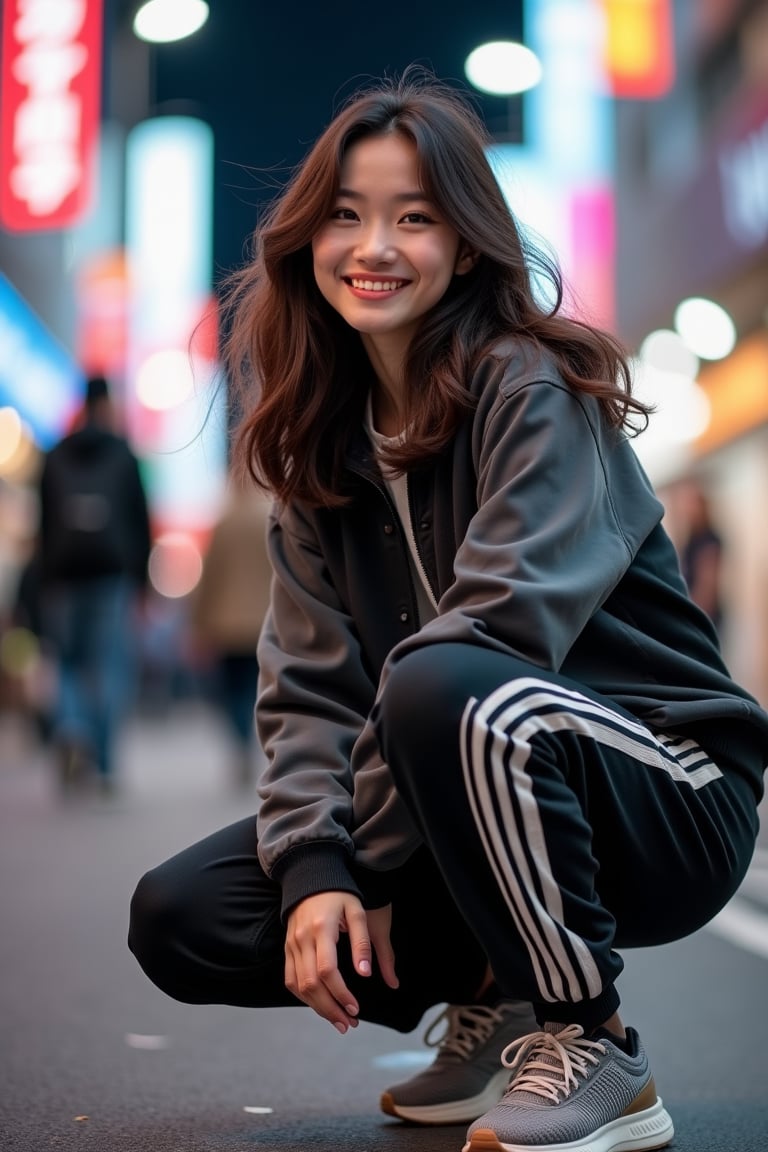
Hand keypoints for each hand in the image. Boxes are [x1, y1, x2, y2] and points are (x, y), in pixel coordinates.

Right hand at [284, 892, 397, 1032]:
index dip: (341, 994)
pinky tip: (319, 1005)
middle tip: (349, 1024)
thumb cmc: (339, 892)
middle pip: (310, 984)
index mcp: (321, 929)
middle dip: (330, 1009)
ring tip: (338, 1021)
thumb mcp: (357, 911)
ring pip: (298, 986)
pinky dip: (304, 997)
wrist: (311, 875)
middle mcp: (302, 939)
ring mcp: (291, 944)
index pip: (327, 971)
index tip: (356, 1009)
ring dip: (317, 1008)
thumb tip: (366, 973)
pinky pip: (290, 979)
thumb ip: (362, 942)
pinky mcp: (287, 948)